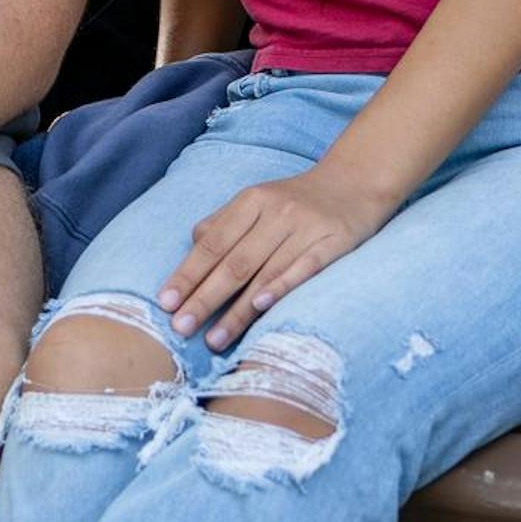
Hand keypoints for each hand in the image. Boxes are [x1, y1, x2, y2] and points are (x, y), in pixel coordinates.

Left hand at [159, 165, 394, 351]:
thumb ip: (223, 223)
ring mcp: (306, 228)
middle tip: (180, 328)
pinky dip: (281, 288)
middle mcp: (276, 212)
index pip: (212, 243)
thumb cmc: (296, 200)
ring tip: (214, 339)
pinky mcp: (334, 242)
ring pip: (264, 273)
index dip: (188, 274)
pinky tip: (261, 308)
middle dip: (204, 298)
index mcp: (251, 201)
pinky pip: (305, 268)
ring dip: (237, 310)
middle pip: (234, 263)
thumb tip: (192, 247)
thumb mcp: (256, 200)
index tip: (166, 303)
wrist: (355, 182)